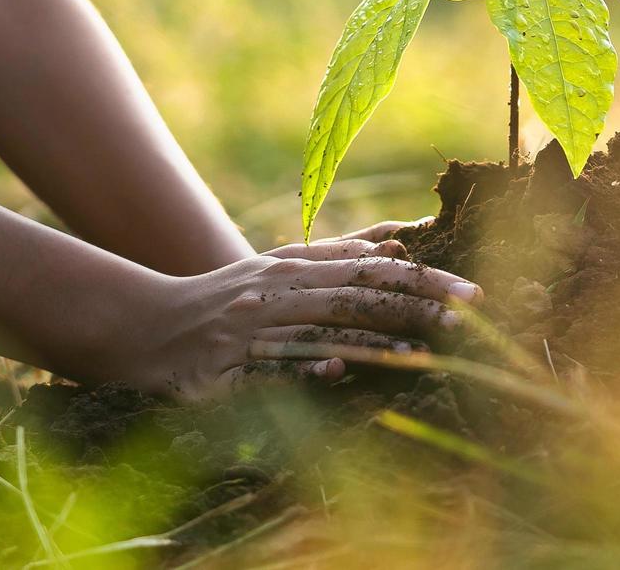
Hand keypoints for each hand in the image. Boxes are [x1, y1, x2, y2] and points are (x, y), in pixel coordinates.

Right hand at [111, 221, 478, 400]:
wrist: (145, 327)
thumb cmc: (225, 300)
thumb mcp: (280, 269)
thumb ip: (337, 256)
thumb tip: (399, 247)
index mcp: (294, 269)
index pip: (370, 271)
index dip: (423, 280)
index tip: (474, 291)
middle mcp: (276, 294)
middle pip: (353, 296)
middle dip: (413, 304)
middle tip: (470, 316)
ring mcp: (250, 332)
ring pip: (316, 331)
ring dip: (370, 340)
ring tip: (420, 348)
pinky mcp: (223, 372)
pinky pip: (267, 370)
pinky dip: (301, 370)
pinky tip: (335, 371)